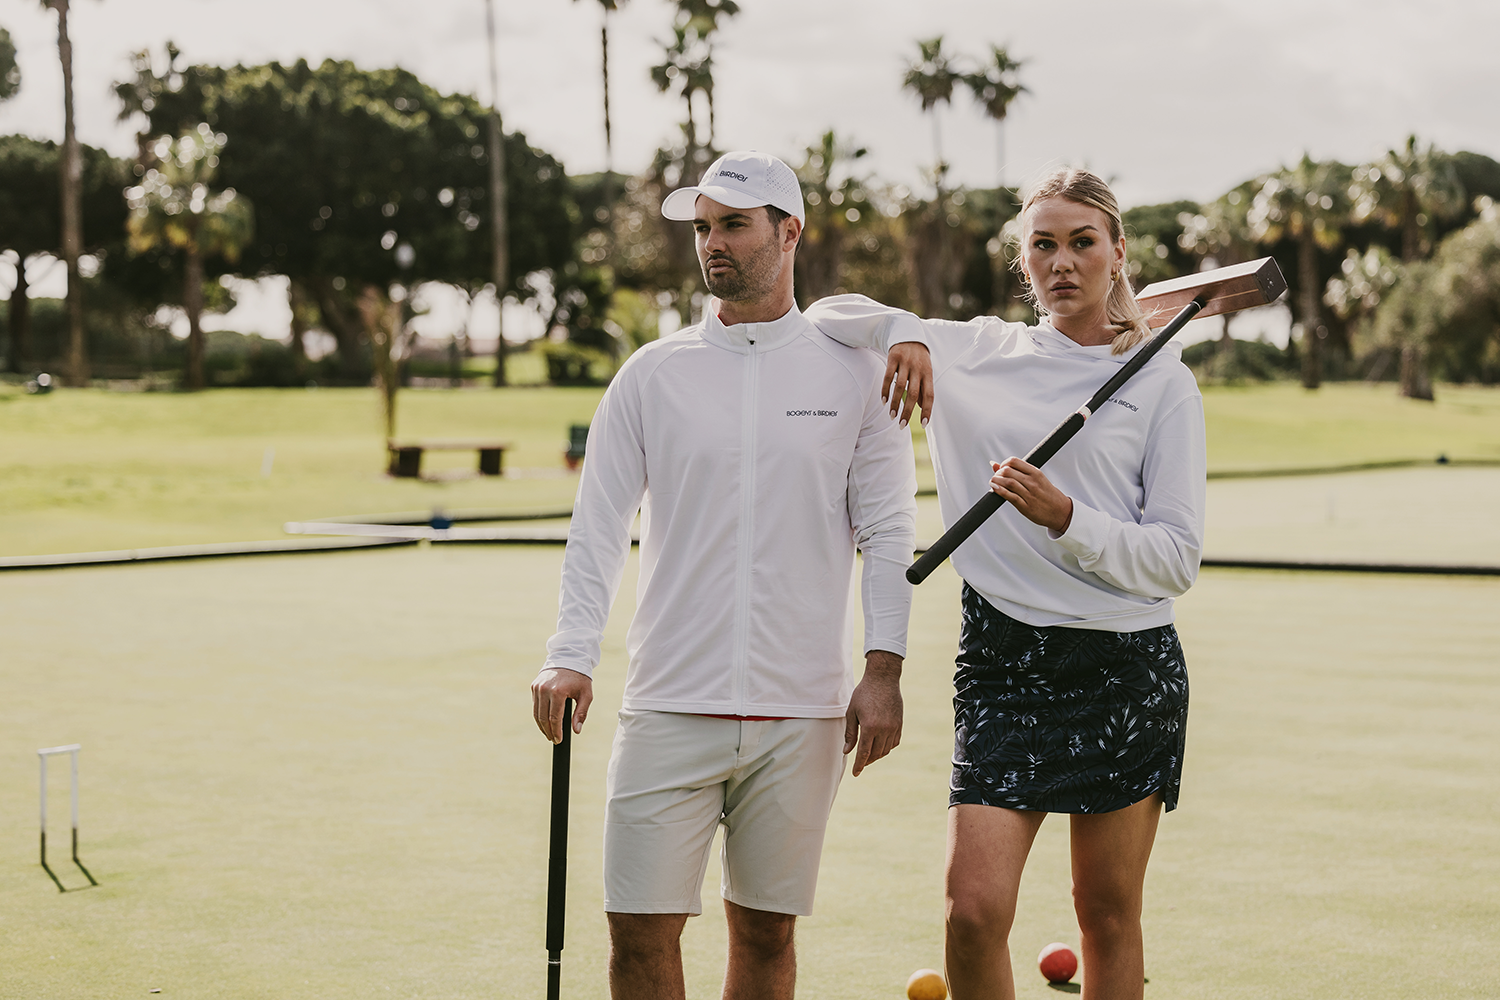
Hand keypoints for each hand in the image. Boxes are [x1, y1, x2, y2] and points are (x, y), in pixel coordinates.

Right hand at [531, 667, 593, 743]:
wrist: (569, 658)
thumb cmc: (580, 677)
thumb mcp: (586, 694)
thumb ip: (581, 713)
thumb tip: (576, 730)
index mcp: (558, 692)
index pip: (555, 718)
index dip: (556, 731)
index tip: (558, 740)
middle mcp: (545, 689)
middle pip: (543, 718)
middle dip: (548, 731)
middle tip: (554, 739)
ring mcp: (537, 687)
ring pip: (536, 713)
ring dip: (542, 726)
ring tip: (549, 734)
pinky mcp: (534, 686)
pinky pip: (535, 705)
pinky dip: (539, 716)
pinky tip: (545, 722)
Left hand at [844, 650, 902, 775]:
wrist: (883, 679)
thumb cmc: (864, 693)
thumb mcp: (852, 712)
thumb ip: (850, 733)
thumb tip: (847, 751)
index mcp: (870, 726)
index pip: (864, 753)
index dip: (859, 765)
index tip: (855, 773)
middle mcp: (884, 729)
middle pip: (876, 754)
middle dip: (867, 761)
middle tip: (860, 762)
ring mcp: (894, 727)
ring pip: (886, 750)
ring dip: (877, 755)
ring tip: (868, 755)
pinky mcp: (900, 724)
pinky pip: (894, 742)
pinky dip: (887, 747)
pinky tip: (880, 746)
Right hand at [883, 343, 933, 427]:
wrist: (908, 332)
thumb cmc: (918, 357)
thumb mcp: (925, 370)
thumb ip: (923, 387)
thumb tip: (922, 407)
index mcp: (928, 373)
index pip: (930, 395)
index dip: (927, 410)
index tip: (924, 424)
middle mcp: (918, 368)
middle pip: (913, 393)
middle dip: (908, 411)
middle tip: (901, 425)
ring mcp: (905, 362)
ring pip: (900, 387)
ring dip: (895, 403)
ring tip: (891, 416)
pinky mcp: (893, 357)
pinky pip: (888, 377)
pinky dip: (885, 390)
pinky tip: (884, 401)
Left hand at [989, 458, 1073, 532]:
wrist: (1061, 512)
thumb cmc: (1048, 494)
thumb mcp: (1036, 478)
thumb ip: (1016, 471)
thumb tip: (993, 464)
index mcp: (1036, 473)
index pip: (1014, 461)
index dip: (1003, 464)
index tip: (1001, 469)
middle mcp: (1033, 482)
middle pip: (1008, 471)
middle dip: (998, 473)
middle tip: (997, 477)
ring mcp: (1030, 494)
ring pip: (1008, 482)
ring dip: (996, 481)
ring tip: (993, 483)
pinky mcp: (1026, 506)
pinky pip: (1010, 496)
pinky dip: (999, 491)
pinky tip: (995, 488)